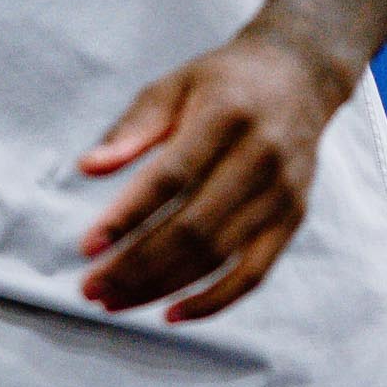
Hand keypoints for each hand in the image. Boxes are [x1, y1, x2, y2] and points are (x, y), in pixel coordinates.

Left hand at [75, 30, 350, 321]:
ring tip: (115, 301)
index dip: (127, 215)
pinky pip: (253, 275)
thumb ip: (132, 128)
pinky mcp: (293, 220)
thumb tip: (88, 167)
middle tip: (92, 288)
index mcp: (224, 115)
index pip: (170, 177)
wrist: (298, 75)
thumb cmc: (223, 80)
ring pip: (217, 257)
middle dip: (137, 266)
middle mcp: (259, 157)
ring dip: (162, 287)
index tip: (88, 246)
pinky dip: (213, 301)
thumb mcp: (174, 84)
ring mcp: (280, 194)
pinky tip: (172, 312)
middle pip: (192, 227)